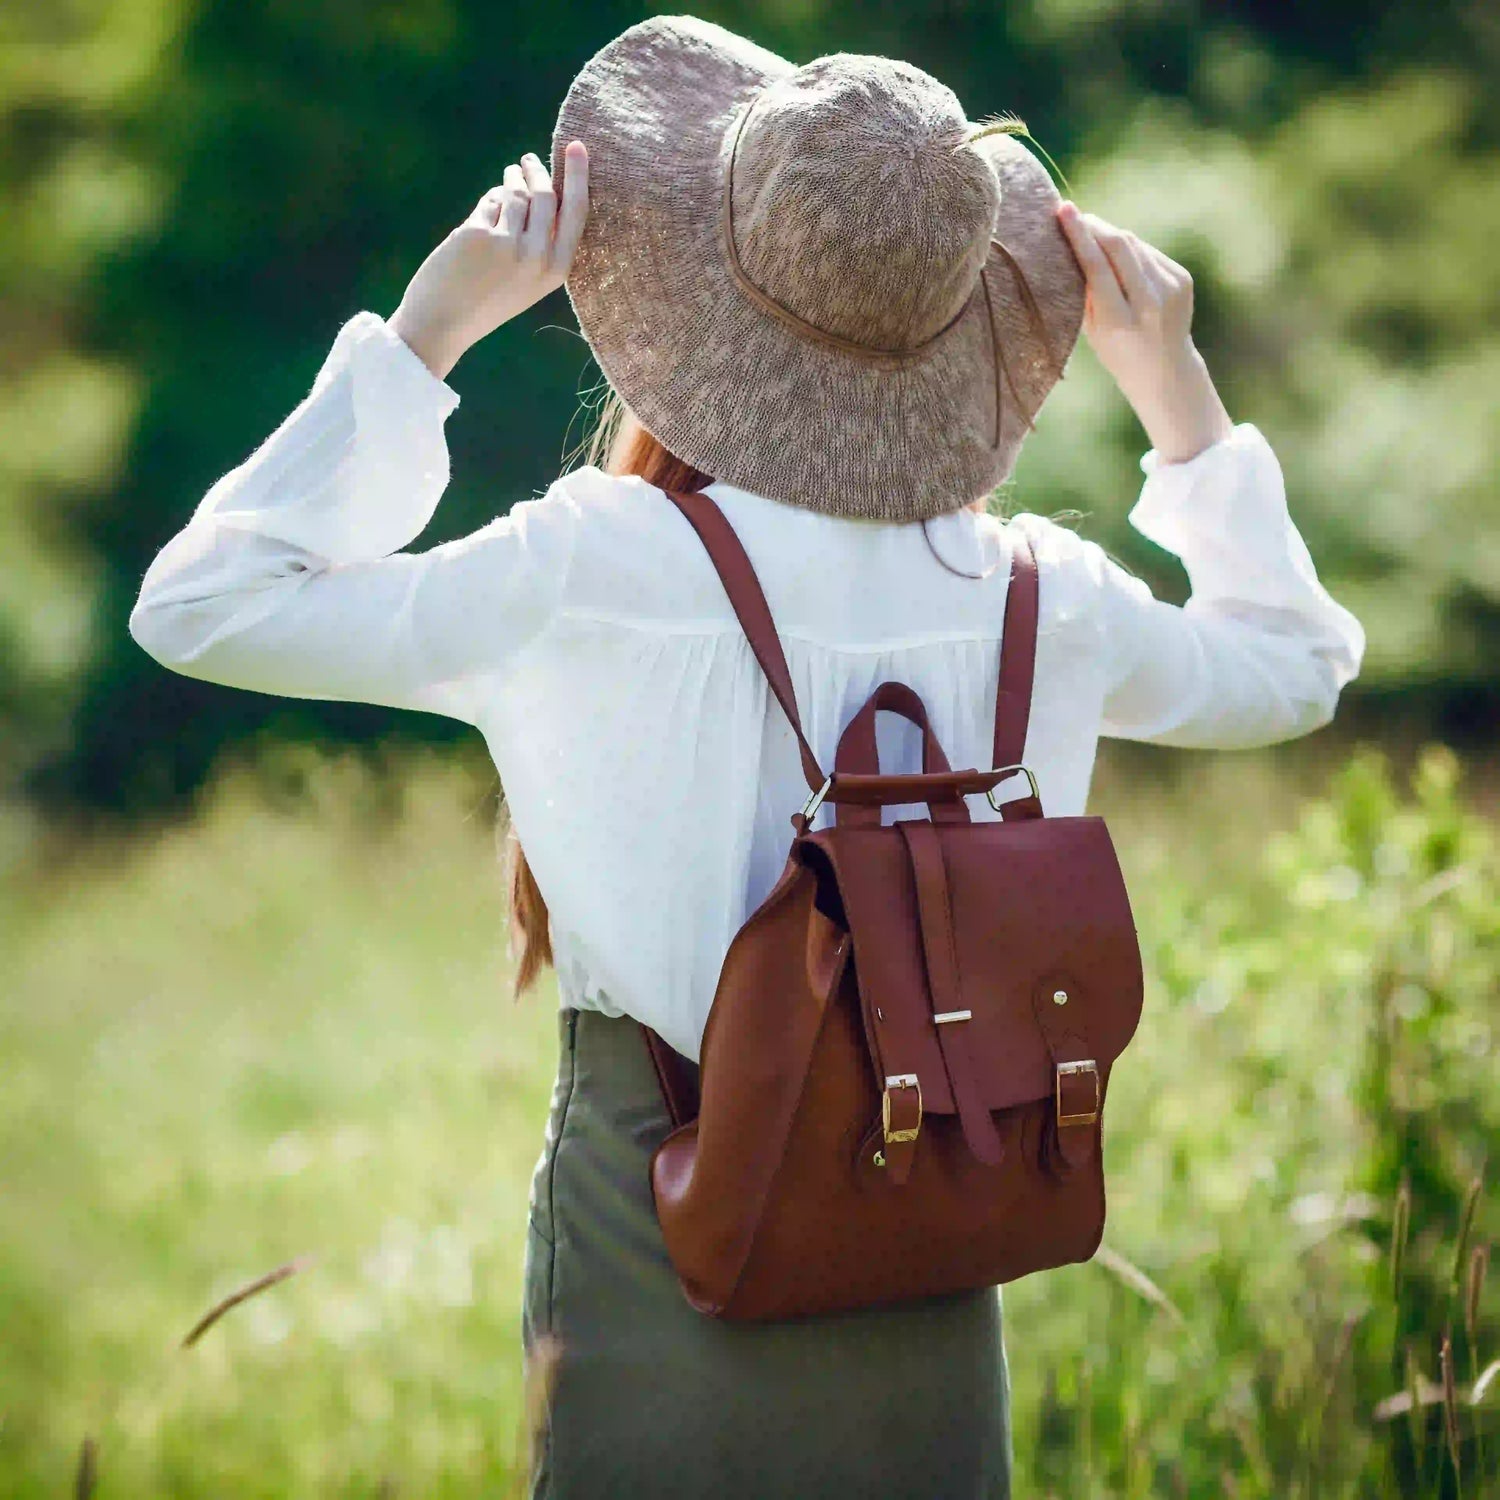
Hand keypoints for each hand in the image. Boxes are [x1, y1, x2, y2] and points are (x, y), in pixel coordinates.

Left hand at [389, 141, 589, 381]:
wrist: (444, 323)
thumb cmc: (487, 301)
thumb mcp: (527, 279)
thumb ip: (541, 241)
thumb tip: (541, 188)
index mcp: (556, 271)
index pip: (575, 213)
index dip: (577, 176)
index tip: (576, 146)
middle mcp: (537, 257)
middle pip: (545, 195)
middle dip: (538, 171)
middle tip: (529, 160)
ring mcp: (508, 245)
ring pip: (516, 193)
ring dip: (512, 177)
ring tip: (509, 174)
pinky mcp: (478, 234)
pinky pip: (490, 202)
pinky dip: (489, 200)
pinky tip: (485, 210)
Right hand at [1056, 200, 1233, 464]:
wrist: (1165, 370)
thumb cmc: (1117, 352)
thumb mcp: (1093, 329)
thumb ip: (1086, 290)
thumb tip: (1074, 243)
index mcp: (1120, 321)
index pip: (1097, 266)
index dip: (1080, 235)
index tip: (1064, 210)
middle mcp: (1149, 303)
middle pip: (1119, 246)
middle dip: (1094, 226)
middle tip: (1074, 216)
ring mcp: (1170, 289)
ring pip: (1134, 245)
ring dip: (1110, 237)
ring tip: (1094, 240)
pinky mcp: (1182, 278)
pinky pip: (1149, 253)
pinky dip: (1131, 251)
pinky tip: (1122, 262)